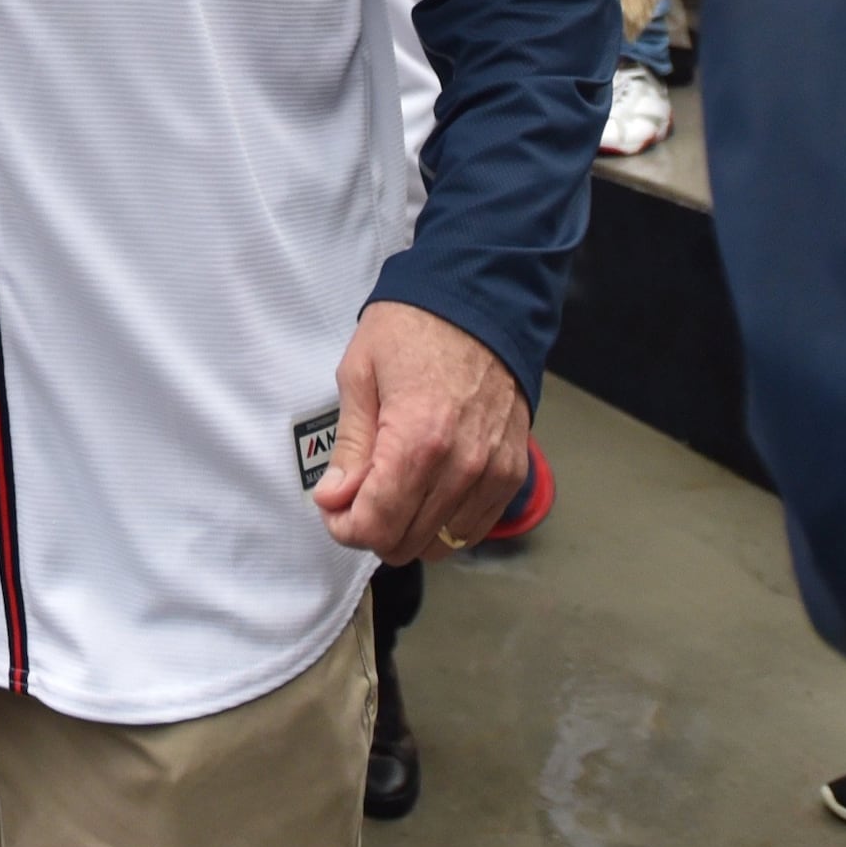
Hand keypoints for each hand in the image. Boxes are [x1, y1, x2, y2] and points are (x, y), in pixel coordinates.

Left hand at [313, 301, 530, 564]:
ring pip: (441, 543)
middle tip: (354, 497)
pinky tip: (424, 495)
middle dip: (370, 529)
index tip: (333, 507)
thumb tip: (334, 498)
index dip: (343, 527)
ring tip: (390, 492)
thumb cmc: (414, 329)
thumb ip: (350, 446)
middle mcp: (463, 465)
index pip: (377, 524)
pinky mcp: (512, 472)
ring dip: (407, 531)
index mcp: (419, 439)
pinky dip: (443, 524)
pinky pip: (474, 527)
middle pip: (406, 541)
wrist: (479, 302)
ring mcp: (493, 472)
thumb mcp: (360, 375)